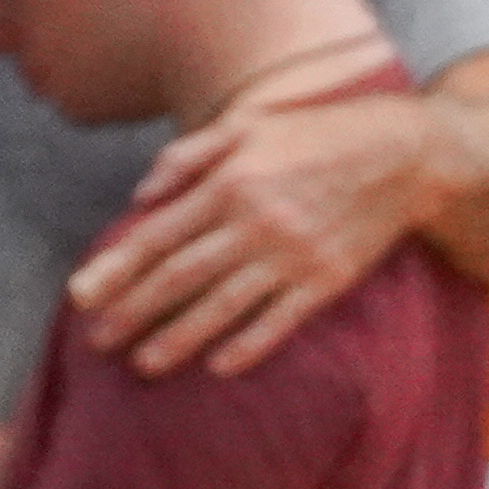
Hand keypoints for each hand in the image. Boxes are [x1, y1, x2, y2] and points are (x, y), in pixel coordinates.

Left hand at [76, 85, 434, 376]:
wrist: (407, 155)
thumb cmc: (322, 134)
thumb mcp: (251, 122)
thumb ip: (190, 153)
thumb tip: (141, 195)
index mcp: (230, 182)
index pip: (157, 235)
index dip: (115, 269)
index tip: (81, 297)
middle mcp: (256, 222)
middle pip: (180, 277)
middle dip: (134, 311)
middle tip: (99, 341)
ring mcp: (293, 254)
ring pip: (223, 305)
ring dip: (179, 338)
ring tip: (145, 364)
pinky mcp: (328, 278)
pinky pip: (281, 319)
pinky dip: (250, 344)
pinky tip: (220, 366)